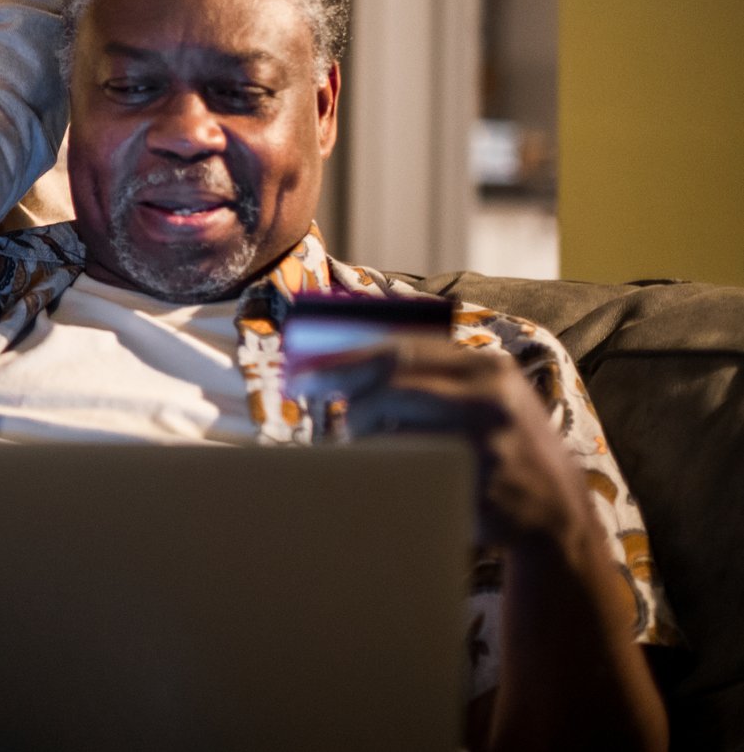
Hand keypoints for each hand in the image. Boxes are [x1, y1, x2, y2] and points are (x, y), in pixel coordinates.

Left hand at [330, 337, 597, 551]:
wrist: (557, 513)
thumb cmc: (501, 444)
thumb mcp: (485, 395)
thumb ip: (432, 373)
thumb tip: (346, 360)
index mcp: (488, 368)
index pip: (402, 350)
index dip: (346, 358)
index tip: (305, 368)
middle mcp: (492, 399)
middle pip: (394, 383)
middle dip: (344, 389)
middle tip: (310, 396)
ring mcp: (487, 444)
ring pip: (395, 428)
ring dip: (363, 432)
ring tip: (359, 438)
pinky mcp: (479, 487)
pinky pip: (409, 471)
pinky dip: (383, 466)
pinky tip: (377, 468)